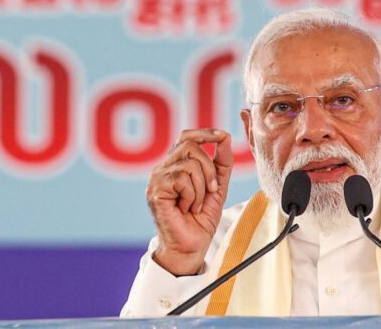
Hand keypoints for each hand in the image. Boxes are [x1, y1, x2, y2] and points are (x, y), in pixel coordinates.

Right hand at [146, 128, 232, 275]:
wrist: (191, 246)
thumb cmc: (200, 219)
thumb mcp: (217, 186)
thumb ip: (222, 162)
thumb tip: (225, 137)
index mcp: (176, 165)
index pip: (186, 136)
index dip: (204, 133)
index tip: (223, 136)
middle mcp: (163, 168)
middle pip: (190, 145)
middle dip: (209, 168)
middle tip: (211, 190)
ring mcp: (157, 178)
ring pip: (189, 163)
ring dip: (201, 187)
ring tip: (195, 204)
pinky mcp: (155, 190)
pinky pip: (182, 178)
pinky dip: (192, 195)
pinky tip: (186, 208)